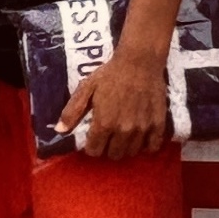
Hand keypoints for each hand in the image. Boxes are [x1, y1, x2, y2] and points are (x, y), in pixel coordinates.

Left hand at [60, 41, 168, 160]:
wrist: (140, 62)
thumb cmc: (110, 74)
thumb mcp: (86, 88)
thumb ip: (72, 111)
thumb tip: (59, 131)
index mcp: (104, 123)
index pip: (94, 151)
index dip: (91, 147)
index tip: (93, 139)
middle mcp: (123, 130)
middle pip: (114, 155)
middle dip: (108, 148)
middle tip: (108, 137)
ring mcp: (142, 129)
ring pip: (131, 152)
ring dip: (125, 147)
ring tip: (123, 136)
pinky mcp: (158, 124)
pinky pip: (153, 147)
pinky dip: (146, 146)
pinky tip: (141, 139)